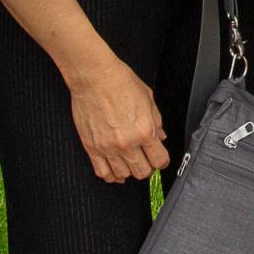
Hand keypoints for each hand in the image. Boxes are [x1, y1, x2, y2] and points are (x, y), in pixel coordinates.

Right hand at [68, 57, 168, 181]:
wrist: (96, 78)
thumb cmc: (122, 83)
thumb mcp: (149, 99)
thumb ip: (157, 121)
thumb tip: (160, 137)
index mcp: (144, 130)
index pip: (159, 159)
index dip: (163, 161)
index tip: (161, 159)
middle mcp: (127, 143)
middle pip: (142, 172)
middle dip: (148, 168)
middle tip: (147, 161)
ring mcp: (107, 148)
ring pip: (122, 175)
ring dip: (130, 172)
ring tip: (132, 163)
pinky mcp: (91, 148)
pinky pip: (102, 172)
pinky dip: (110, 175)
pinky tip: (115, 170)